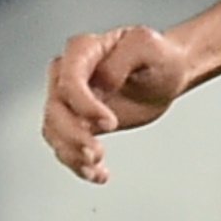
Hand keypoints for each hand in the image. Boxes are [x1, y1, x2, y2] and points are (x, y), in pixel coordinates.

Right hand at [44, 25, 193, 182]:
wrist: (165, 76)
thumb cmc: (157, 57)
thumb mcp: (149, 46)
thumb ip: (125, 57)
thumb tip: (104, 81)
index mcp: (83, 50)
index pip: (69, 80)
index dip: (83, 105)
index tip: (110, 124)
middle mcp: (68, 73)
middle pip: (55, 108)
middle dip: (72, 136)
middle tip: (97, 154)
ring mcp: (70, 98)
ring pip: (54, 130)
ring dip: (71, 153)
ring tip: (96, 167)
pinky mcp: (78, 121)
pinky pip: (64, 144)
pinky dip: (77, 164)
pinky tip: (98, 174)